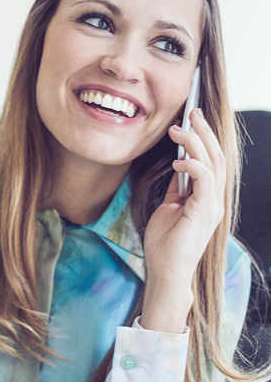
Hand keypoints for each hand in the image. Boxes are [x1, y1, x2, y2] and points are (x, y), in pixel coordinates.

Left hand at [140, 109, 225, 332]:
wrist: (165, 270)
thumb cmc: (165, 242)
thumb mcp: (169, 207)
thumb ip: (177, 188)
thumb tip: (176, 169)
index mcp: (207, 198)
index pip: (212, 161)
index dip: (205, 139)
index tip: (192, 120)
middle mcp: (214, 200)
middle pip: (217, 157)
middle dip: (205, 132)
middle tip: (192, 112)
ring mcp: (211, 206)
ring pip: (212, 164)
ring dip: (197, 143)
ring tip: (179, 129)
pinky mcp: (203, 212)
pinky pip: (204, 180)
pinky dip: (193, 166)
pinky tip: (178, 162)